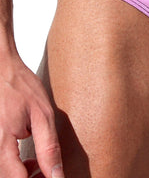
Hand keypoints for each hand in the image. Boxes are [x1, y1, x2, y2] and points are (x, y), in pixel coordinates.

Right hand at [0, 54, 63, 177]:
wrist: (1, 69)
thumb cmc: (21, 87)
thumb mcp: (43, 115)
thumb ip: (48, 148)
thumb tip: (56, 176)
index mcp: (1, 144)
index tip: (52, 177)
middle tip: (47, 171)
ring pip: (5, 174)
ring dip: (23, 175)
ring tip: (38, 164)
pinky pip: (1, 163)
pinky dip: (14, 167)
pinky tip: (26, 159)